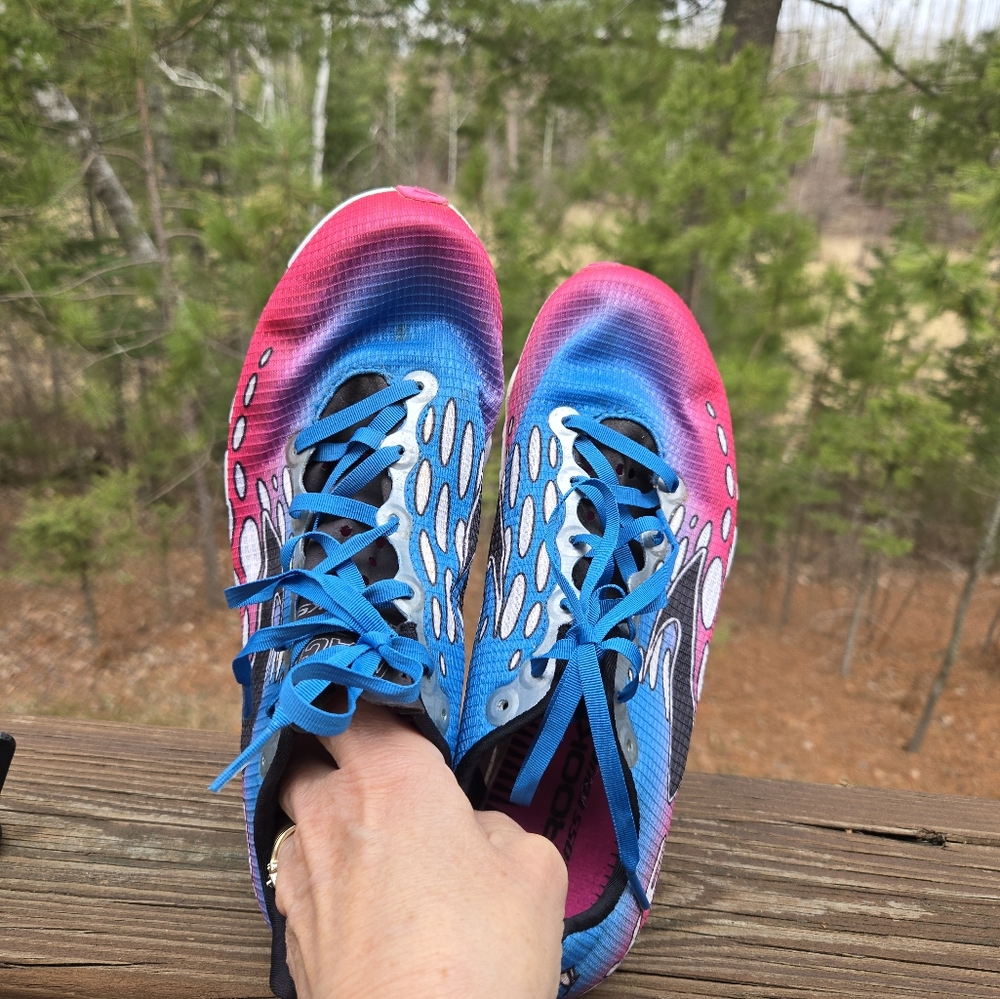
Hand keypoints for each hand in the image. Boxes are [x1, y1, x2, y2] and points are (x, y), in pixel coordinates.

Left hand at [274, 701, 567, 998]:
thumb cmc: (479, 954)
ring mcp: (301, 870)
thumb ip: (499, 828)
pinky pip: (296, 874)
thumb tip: (475, 831)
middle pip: (311, 754)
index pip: (353, 703)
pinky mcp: (290, 929)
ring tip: (372, 839)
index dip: (362, 694)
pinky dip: (320, 871)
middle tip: (382, 772)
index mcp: (391, 775)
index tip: (382, 697)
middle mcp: (332, 810)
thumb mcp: (534, 868)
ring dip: (326, 814)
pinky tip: (359, 898)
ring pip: (297, 815)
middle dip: (336, 753)